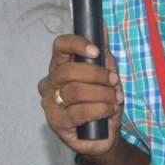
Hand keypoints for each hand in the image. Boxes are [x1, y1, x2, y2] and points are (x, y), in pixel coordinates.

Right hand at [40, 34, 122, 155]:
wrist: (104, 136)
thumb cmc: (102, 103)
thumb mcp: (107, 77)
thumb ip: (104, 55)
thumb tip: (103, 27)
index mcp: (60, 67)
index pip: (60, 46)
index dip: (77, 44)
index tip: (96, 51)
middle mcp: (50, 83)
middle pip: (69, 70)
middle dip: (97, 75)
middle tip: (113, 81)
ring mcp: (50, 103)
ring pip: (75, 91)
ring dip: (102, 94)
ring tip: (114, 99)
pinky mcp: (56, 123)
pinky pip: (78, 112)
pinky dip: (99, 109)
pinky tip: (109, 110)